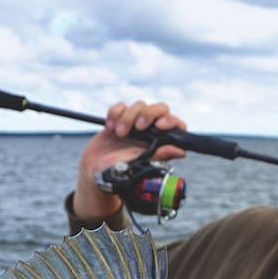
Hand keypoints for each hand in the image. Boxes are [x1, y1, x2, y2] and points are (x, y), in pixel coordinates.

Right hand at [73, 101, 187, 219]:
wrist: (96, 171)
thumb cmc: (120, 173)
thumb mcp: (140, 165)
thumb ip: (160, 155)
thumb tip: (181, 151)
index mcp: (160, 141)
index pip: (175, 125)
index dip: (171, 121)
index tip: (160, 126)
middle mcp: (150, 131)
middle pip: (160, 109)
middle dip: (148, 114)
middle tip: (138, 127)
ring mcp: (134, 123)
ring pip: (139, 105)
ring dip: (128, 117)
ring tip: (119, 134)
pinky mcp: (118, 119)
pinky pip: (120, 106)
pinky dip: (115, 113)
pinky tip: (110, 127)